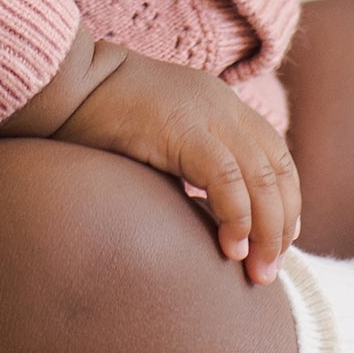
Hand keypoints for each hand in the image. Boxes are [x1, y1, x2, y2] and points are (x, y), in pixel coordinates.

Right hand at [51, 45, 301, 282]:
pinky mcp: (182, 128)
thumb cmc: (100, 116)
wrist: (66, 82)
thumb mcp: (161, 136)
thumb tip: (205, 212)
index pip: (276, 156)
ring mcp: (206, 114)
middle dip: (281, 225)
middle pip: (278, 170)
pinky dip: (237, 215)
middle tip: (269, 270)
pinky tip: (231, 246)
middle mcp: (223, 106)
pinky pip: (227, 178)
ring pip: (262, 178)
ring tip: (257, 270)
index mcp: (222, 104)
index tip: (278, 242)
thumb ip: (188, 162)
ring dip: (266, 230)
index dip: (287, 202)